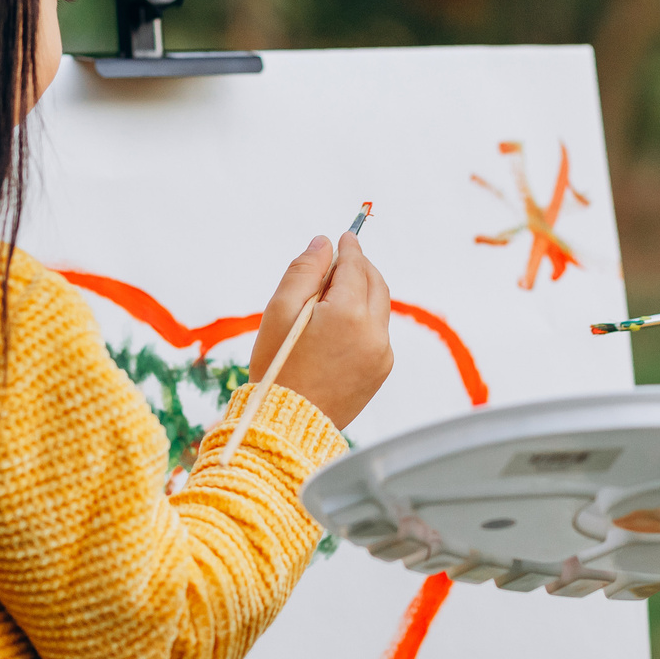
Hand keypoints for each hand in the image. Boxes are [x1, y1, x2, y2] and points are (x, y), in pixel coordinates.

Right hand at [251, 233, 392, 428]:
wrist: (288, 422)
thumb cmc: (277, 366)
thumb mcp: (279, 311)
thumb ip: (305, 271)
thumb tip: (324, 243)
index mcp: (349, 313)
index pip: (356, 266)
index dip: (349, 248)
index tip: (345, 236)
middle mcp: (375, 332)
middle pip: (375, 283)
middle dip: (360, 267)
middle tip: (341, 259)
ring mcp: (382, 353)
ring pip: (379, 309)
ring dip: (363, 294)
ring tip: (334, 294)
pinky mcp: (381, 370)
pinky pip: (378, 333)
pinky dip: (364, 320)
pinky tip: (339, 325)